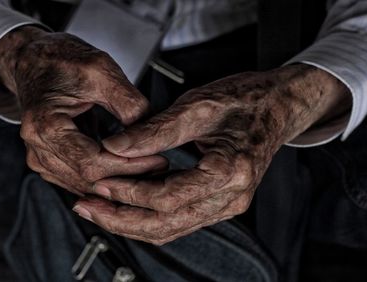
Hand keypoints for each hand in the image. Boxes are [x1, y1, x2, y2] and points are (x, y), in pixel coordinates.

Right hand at [0, 26, 165, 194]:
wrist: (31, 58)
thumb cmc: (59, 60)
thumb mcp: (101, 70)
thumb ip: (128, 103)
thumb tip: (148, 133)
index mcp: (46, 125)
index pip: (92, 163)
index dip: (128, 166)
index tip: (156, 160)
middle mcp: (38, 147)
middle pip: (88, 179)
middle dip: (127, 176)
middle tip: (160, 165)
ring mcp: (41, 156)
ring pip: (84, 185)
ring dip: (118, 180)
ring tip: (149, 167)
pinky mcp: (49, 160)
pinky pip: (78, 179)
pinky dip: (104, 177)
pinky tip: (128, 168)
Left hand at [73, 64, 350, 243]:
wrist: (279, 104)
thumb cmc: (246, 99)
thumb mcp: (198, 106)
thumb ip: (155, 130)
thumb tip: (115, 146)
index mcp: (229, 172)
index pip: (167, 198)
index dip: (128, 194)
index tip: (99, 184)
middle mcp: (231, 197)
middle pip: (167, 225)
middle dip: (122, 220)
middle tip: (88, 208)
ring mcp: (228, 204)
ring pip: (172, 228)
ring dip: (132, 222)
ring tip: (99, 210)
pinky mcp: (221, 203)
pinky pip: (181, 220)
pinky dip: (150, 216)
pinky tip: (127, 205)